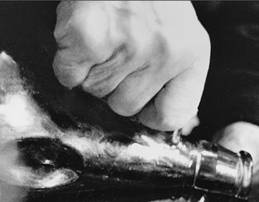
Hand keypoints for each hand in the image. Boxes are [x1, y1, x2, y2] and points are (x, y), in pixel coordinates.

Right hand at [52, 1, 209, 130]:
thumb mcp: (174, 28)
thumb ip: (168, 72)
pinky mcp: (91, 37)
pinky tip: (81, 35)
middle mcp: (164, 53)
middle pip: (125, 107)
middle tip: (114, 47)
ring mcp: (128, 46)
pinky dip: (67, 59)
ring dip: (89, 69)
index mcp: (191, 52)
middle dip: (112, 83)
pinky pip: (69, 76)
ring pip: (94, 92)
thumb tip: (149, 116)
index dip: (149, 114)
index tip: (139, 100)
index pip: (172, 116)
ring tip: (102, 34)